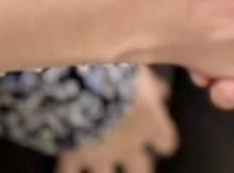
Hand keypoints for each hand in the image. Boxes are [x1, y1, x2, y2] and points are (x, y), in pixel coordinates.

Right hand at [56, 68, 178, 172]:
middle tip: (135, 164)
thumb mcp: (141, 71)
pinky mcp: (73, 157)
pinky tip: (67, 168)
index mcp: (151, 124)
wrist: (83, 85)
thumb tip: (165, 93)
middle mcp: (129, 145)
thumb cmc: (119, 71)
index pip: (166, 142)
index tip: (161, 139)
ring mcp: (101, 155)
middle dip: (139, 168)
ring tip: (102, 170)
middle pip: (141, 170)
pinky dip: (68, 171)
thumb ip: (153, 86)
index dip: (163, 141)